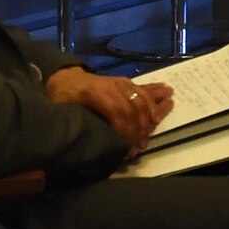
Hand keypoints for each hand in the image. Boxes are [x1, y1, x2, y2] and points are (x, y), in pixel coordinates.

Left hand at [45, 67, 175, 149]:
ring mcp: (121, 83)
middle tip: (140, 148)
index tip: (127, 151)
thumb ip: (78, 123)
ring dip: (150, 116)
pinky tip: (166, 100)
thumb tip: (91, 143)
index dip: (126, 132)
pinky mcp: (125, 83)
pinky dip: (155, 97)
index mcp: (97, 92)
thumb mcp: (63, 110)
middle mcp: (113, 86)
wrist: (64, 78)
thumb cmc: (62, 97)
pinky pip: (144, 90)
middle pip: (133, 108)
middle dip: (139, 130)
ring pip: (141, 99)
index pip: (118, 112)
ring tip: (153, 132)